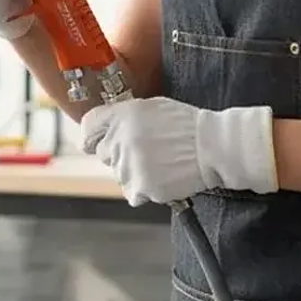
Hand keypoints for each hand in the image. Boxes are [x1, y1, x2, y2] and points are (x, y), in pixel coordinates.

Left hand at [79, 96, 277, 206]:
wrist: (212, 147)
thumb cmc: (187, 125)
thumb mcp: (152, 107)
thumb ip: (125, 116)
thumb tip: (108, 126)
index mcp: (121, 115)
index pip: (88, 126)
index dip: (90, 136)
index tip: (92, 143)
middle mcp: (120, 138)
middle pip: (103, 153)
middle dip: (118, 154)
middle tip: (144, 152)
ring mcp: (128, 164)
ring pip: (118, 175)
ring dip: (133, 173)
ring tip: (159, 164)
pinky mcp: (140, 186)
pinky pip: (132, 193)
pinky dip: (144, 190)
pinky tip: (161, 178)